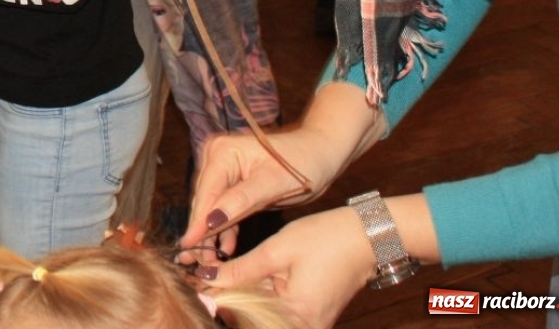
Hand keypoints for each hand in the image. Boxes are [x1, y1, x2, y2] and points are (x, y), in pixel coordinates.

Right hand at [184, 83, 380, 257]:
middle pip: (205, 199)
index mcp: (224, 151)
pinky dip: (226, 226)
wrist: (321, 152)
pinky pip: (224, 206)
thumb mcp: (274, 184)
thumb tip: (210, 220)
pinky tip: (226, 246)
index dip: (198, 221)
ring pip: (211, 205)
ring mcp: (224, 168)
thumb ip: (241, 201)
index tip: (188, 246)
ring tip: (209, 259)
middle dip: (201, 229)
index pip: (207, 192)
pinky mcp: (233, 180)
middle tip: (196, 259)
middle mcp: (218, 156)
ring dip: (211, 231)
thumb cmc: (303, 162)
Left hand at [200, 208, 375, 328]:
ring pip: (261, 315)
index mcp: (296, 315)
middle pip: (251, 320)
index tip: (191, 281)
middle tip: (198, 276)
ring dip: (238, 297)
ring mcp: (308, 323)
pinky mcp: (310, 316)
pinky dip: (257, 296)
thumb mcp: (277, 251)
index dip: (214, 298)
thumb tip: (206, 280)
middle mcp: (304, 326)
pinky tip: (238, 280)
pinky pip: (275, 311)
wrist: (367, 238)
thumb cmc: (326, 239)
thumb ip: (240, 271)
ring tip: (212, 275)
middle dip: (224, 299)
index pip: (241, 315)